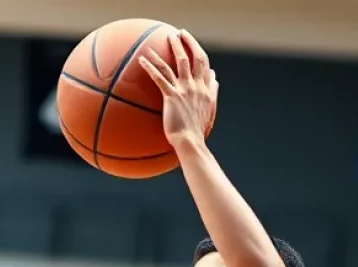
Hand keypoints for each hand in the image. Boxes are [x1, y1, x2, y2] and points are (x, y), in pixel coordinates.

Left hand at [139, 30, 217, 146]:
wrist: (190, 142)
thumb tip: (215, 77)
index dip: (198, 53)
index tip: (192, 45)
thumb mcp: (210, 110)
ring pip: (179, 63)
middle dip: (188, 43)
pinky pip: (160, 78)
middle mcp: (197, 86)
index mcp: (206, 90)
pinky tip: (142, 60)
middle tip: (180, 33)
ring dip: (172, 48)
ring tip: (166, 38)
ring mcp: (185, 90)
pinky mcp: (172, 97)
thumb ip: (212, 92)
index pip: (205, 66)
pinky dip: (151, 67)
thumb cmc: (197, 132)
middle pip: (194, 58)